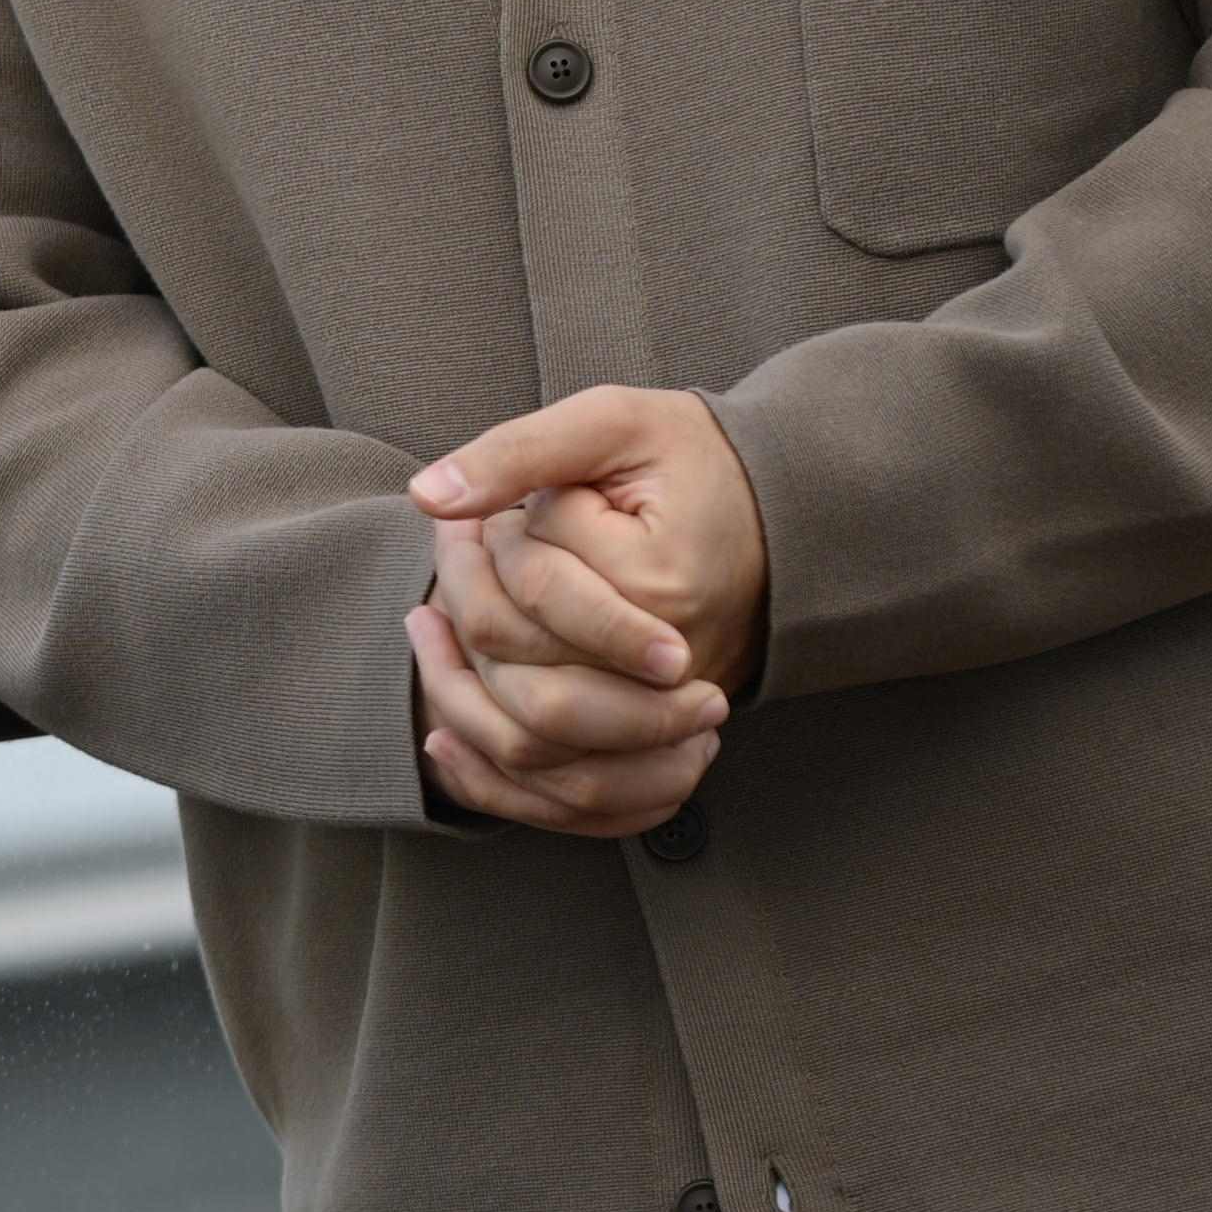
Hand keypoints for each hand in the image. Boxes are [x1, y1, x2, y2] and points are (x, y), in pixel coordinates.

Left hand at [401, 387, 768, 839]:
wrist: (784, 509)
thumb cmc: (689, 455)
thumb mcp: (610, 423)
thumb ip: (520, 454)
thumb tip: (427, 498)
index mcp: (661, 584)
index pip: (529, 587)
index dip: (490, 544)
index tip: (486, 512)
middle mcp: (672, 668)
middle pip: (518, 666)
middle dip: (464, 610)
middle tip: (449, 554)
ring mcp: (669, 715)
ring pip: (531, 742)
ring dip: (460, 688)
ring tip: (432, 622)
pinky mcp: (659, 743)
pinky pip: (565, 788)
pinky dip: (493, 766)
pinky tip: (445, 718)